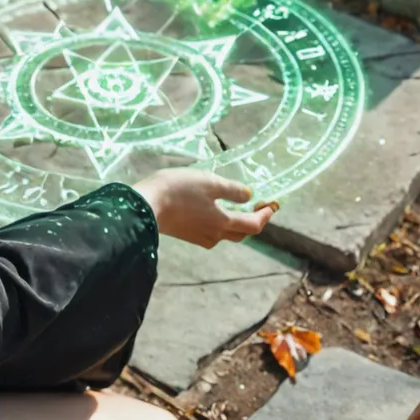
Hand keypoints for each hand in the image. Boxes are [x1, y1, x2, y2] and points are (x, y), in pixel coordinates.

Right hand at [131, 168, 275, 249]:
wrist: (145, 205)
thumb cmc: (179, 190)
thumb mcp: (209, 182)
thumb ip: (232, 190)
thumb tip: (249, 196)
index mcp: (224, 223)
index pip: (254, 224)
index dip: (266, 214)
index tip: (274, 203)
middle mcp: (215, 235)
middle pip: (242, 233)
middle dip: (253, 221)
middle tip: (257, 206)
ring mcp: (199, 237)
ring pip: (225, 234)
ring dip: (235, 224)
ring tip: (235, 208)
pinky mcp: (186, 235)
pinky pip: (210, 233)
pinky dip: (218, 224)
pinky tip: (211, 213)